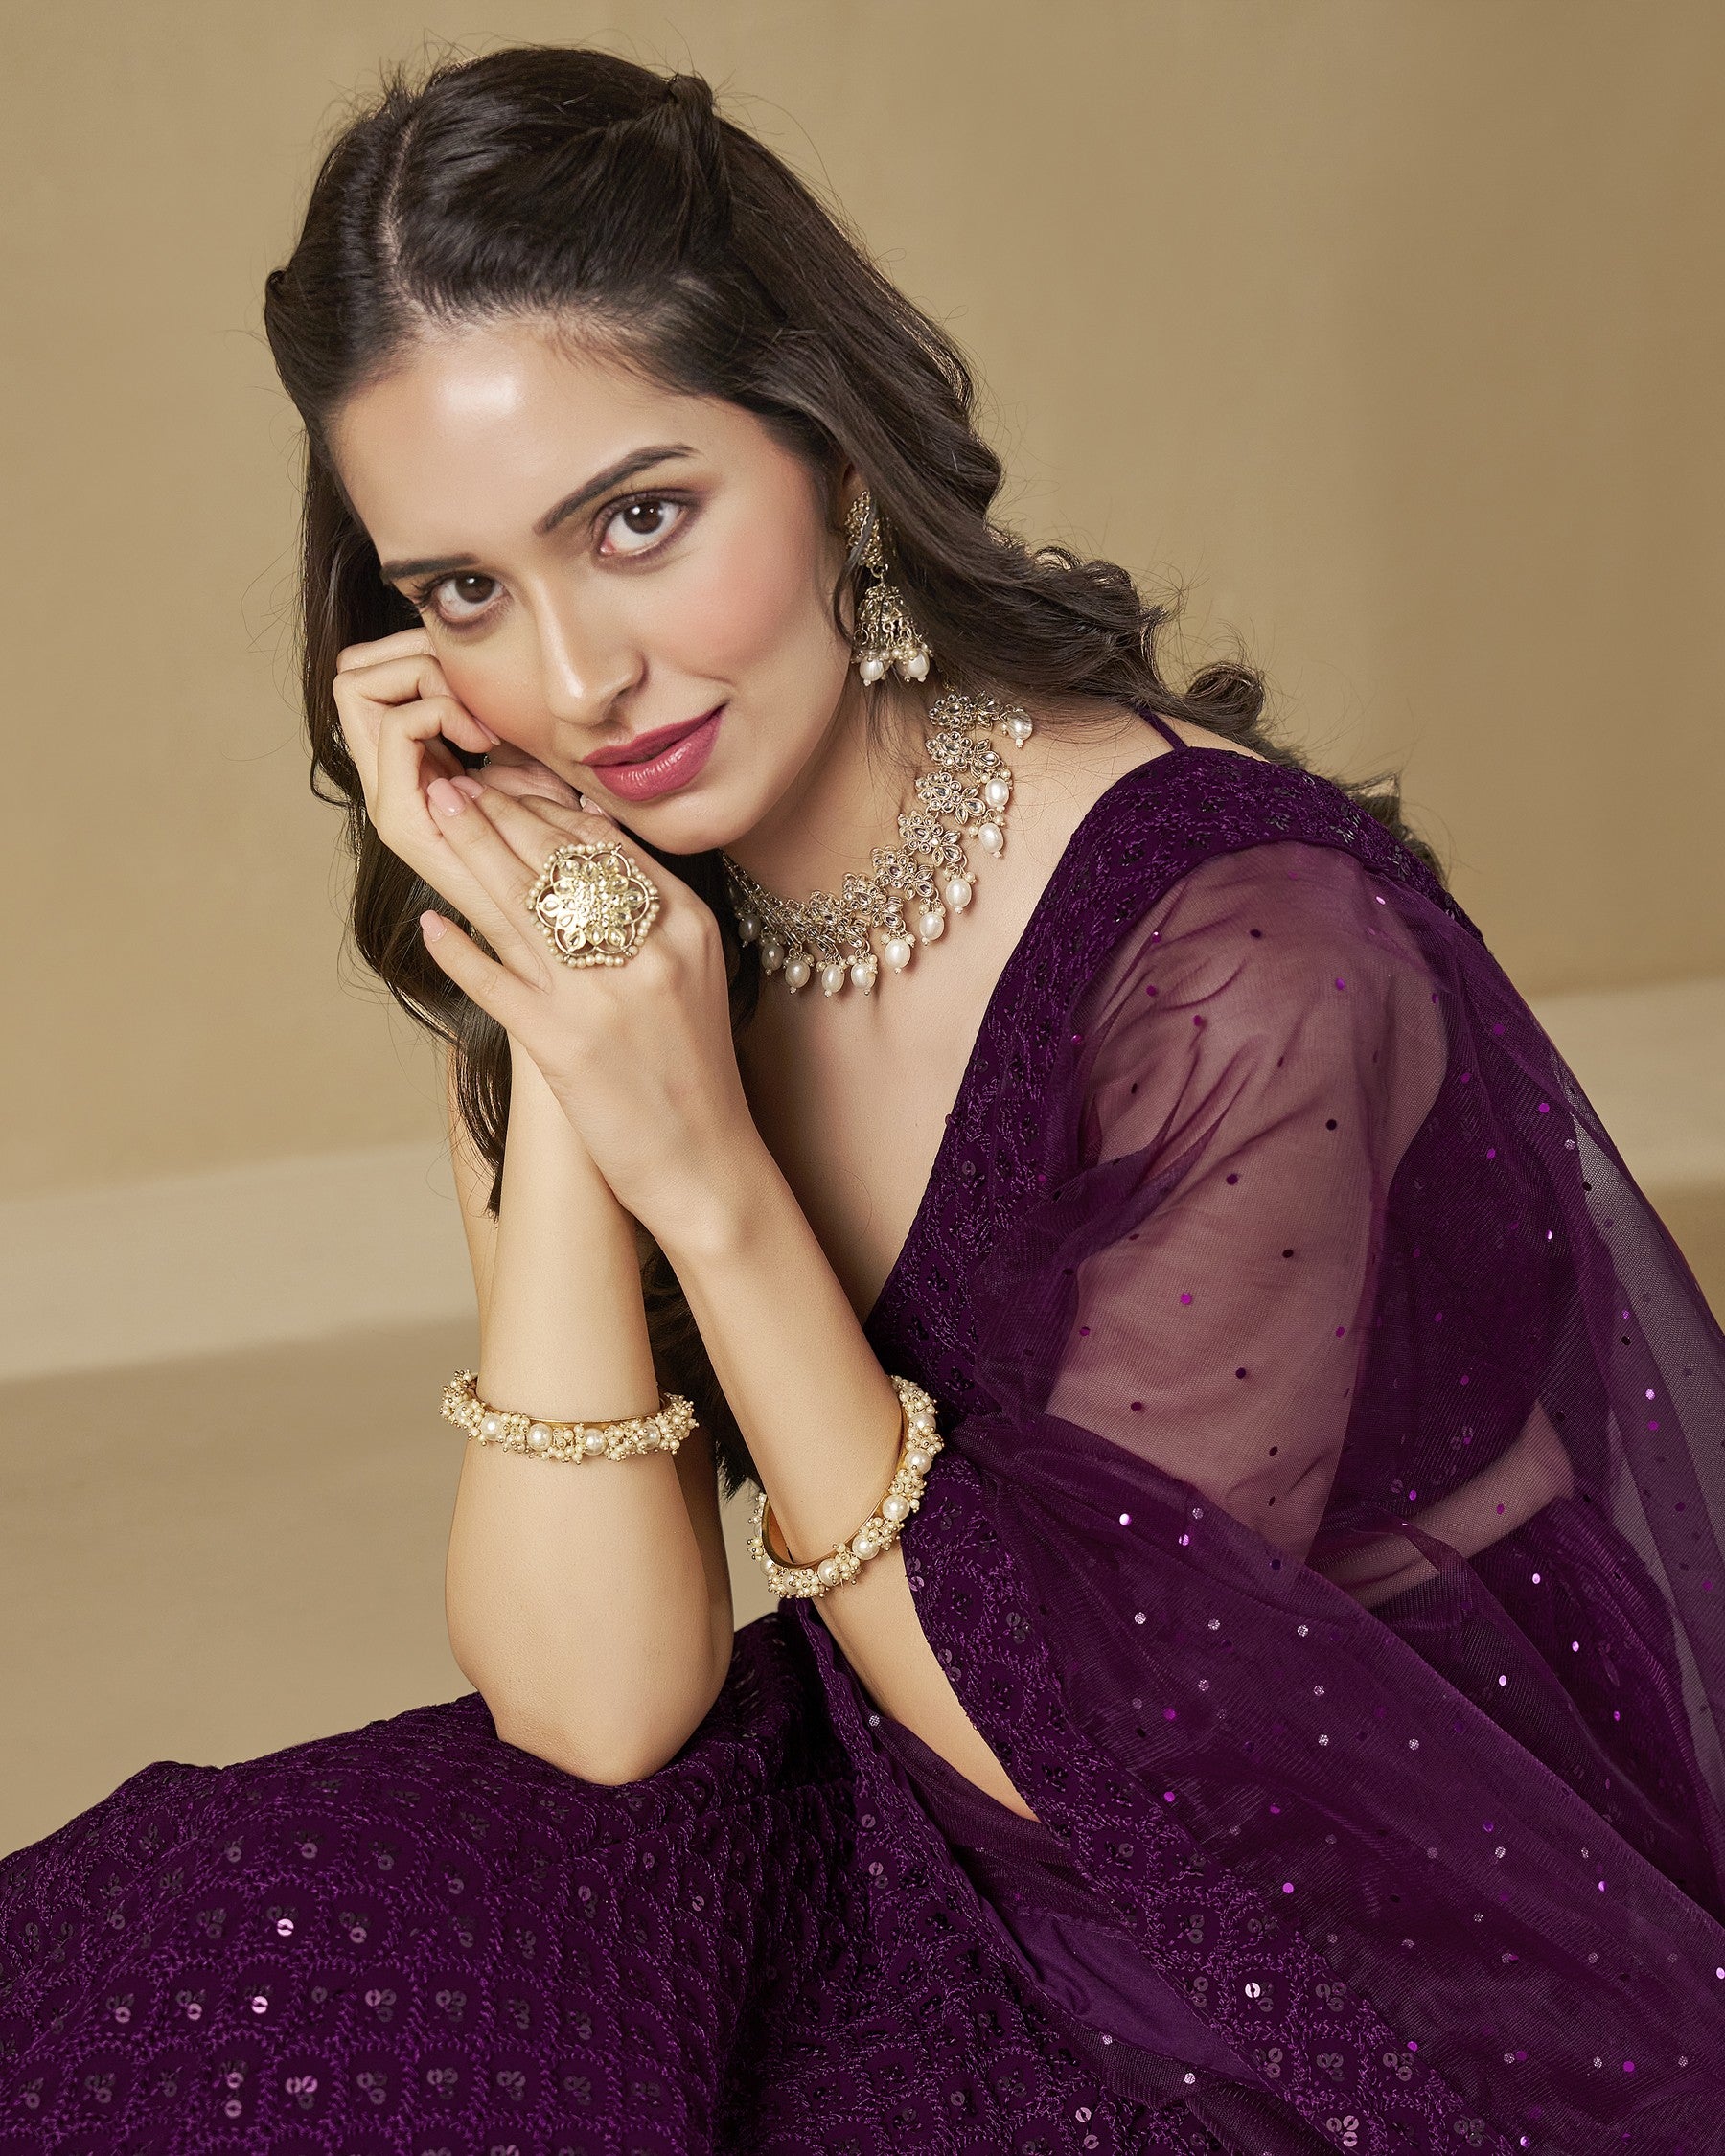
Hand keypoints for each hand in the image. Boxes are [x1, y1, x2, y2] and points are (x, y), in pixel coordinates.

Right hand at [332, 627, 584, 917]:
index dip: (414, 650)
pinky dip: (441, 712)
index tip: (476, 682)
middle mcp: (384, 777)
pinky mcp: (400, 819)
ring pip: (354, 686)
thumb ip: (498, 719)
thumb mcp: (528, 763)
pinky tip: (485, 743)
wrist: (554, 916)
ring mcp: (386, 798)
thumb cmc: (556, 840)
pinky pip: (397, 727)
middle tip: (470, 688)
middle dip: (410, 652)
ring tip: (478, 720)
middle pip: (348, 672)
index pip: (366, 672)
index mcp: (408, 763)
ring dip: (424, 679)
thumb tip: (490, 665)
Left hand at [413, 774, 761, 1245]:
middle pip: (557, 859)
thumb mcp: (694, 972)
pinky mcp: (562, 1045)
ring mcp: (602, 996)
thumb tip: (593, 833)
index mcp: (687, 925)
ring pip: (521, 903)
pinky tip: (429, 924)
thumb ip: (652, 908)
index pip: (604, 843)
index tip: (501, 781)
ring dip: (468, 852)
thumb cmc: (695, 1069)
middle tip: (450, 781)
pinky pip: (494, 981)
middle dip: (495, 811)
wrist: (707, 1164)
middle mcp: (648, 950)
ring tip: (432, 818)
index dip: (542, 805)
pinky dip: (457, 950)